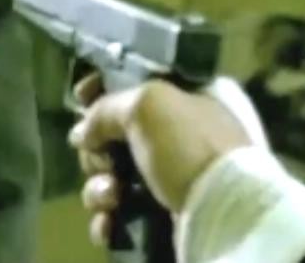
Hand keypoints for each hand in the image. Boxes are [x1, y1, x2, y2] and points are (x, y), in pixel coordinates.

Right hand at [68, 75, 253, 247]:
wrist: (223, 211)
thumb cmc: (189, 145)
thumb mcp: (147, 105)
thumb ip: (106, 108)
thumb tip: (82, 133)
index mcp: (185, 97)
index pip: (134, 82)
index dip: (103, 87)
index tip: (81, 96)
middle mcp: (177, 135)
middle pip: (114, 134)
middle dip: (97, 150)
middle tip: (103, 160)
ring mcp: (169, 178)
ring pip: (112, 177)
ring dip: (99, 188)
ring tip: (112, 196)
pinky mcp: (162, 214)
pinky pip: (120, 213)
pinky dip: (108, 218)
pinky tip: (109, 222)